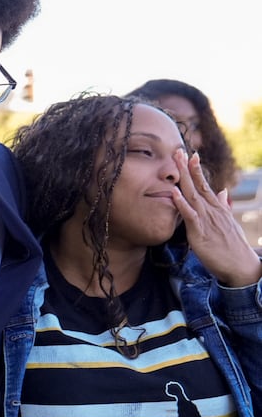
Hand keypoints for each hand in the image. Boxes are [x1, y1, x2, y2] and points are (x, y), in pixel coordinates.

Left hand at [172, 151, 261, 286]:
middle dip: (186, 168)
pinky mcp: (200, 233)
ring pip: (193, 195)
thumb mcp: (228, 222)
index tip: (190, 154)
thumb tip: (223, 190)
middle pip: (197, 185)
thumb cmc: (233, 246)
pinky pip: (190, 216)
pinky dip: (181, 203)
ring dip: (183, 178)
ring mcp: (207, 220)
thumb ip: (223, 206)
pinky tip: (173, 193)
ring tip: (175, 163)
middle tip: (177, 150)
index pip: (205, 185)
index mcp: (217, 208)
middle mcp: (212, 211)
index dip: (196, 170)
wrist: (242, 266)